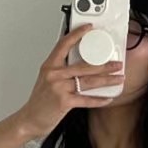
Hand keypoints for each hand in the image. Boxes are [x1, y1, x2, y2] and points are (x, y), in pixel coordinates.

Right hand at [16, 20, 125, 138]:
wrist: (30, 120)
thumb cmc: (39, 102)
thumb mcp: (47, 80)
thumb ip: (61, 71)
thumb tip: (80, 66)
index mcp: (50, 66)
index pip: (64, 44)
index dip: (77, 34)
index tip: (88, 28)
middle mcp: (54, 74)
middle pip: (84, 66)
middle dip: (104, 65)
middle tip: (116, 64)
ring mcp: (59, 88)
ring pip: (88, 81)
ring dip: (106, 80)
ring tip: (118, 78)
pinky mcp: (64, 102)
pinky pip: (86, 99)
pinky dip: (98, 100)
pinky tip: (107, 98)